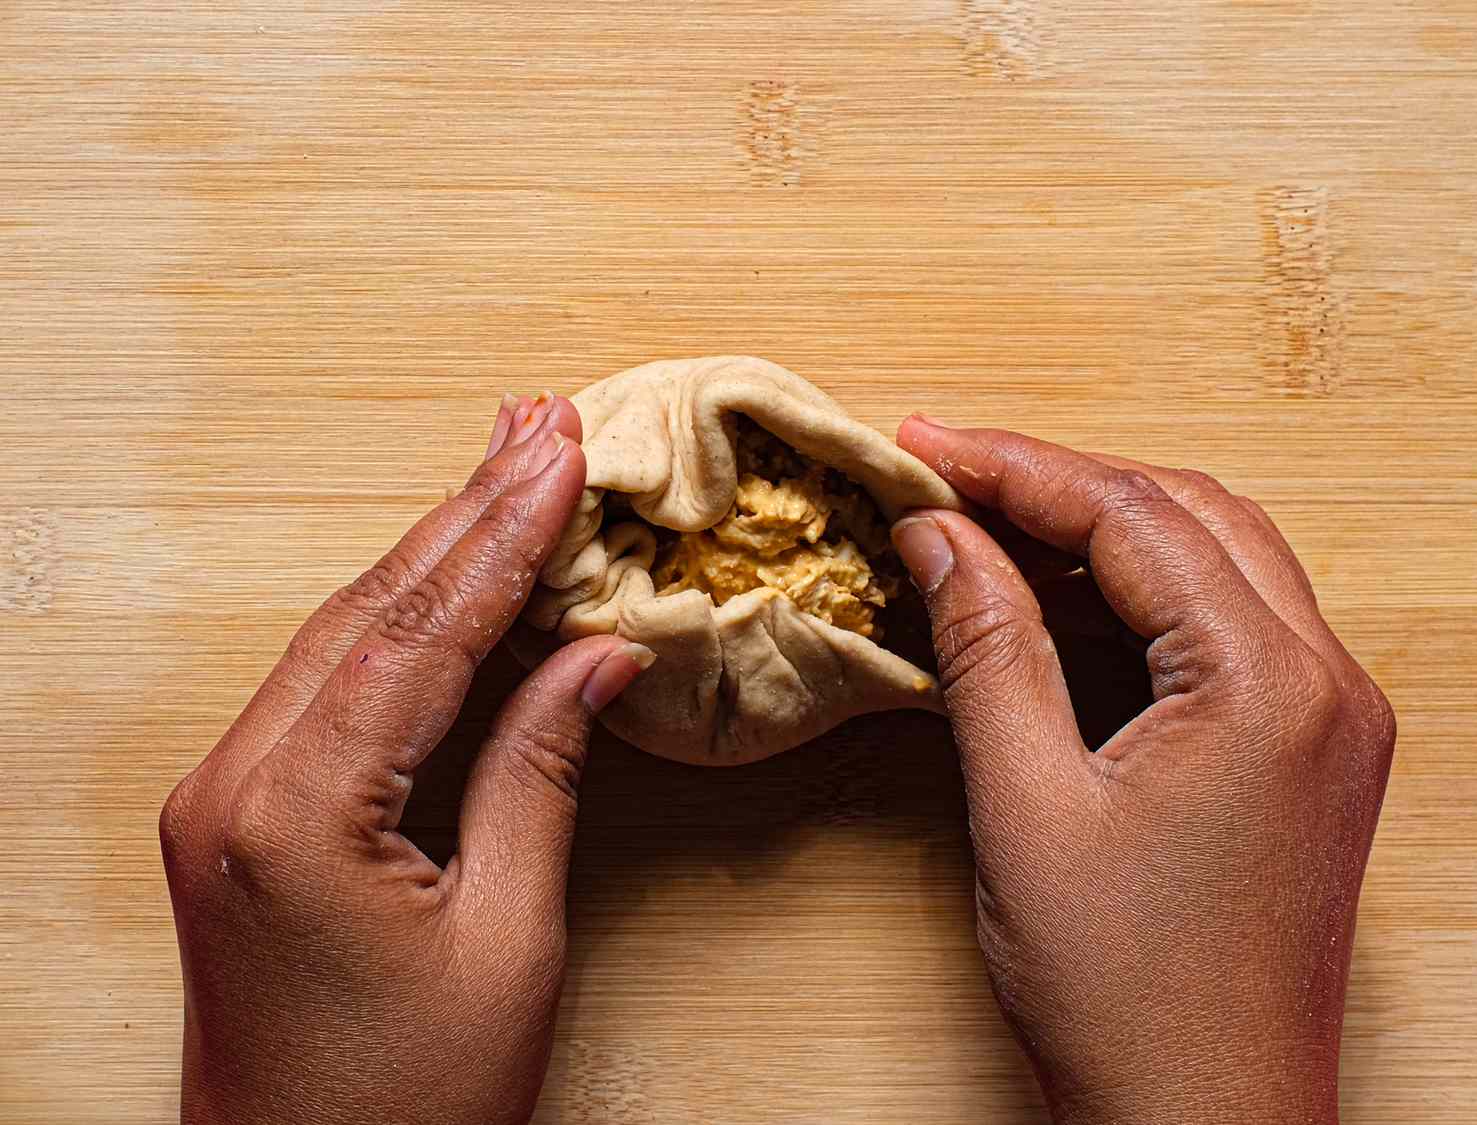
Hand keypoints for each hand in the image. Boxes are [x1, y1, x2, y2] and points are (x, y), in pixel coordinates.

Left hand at [159, 394, 655, 1124]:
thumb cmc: (408, 1102)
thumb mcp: (508, 937)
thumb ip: (542, 770)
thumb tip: (598, 651)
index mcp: (296, 818)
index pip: (419, 636)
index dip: (504, 537)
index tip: (563, 457)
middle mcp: (234, 787)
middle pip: (369, 611)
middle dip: (465, 512)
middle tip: (539, 426)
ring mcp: (221, 796)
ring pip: (341, 634)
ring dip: (431, 551)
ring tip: (506, 470)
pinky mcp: (235, 814)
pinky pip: (324, 683)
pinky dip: (398, 619)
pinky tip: (447, 574)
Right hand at [891, 417, 1394, 1124]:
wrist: (1203, 1124)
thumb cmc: (1125, 992)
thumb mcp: (1026, 804)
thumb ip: (988, 646)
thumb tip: (939, 533)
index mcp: (1269, 688)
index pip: (1132, 516)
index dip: (1013, 466)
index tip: (922, 443)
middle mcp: (1326, 684)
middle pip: (1187, 514)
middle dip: (1060, 481)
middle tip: (946, 474)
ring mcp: (1329, 719)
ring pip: (1214, 559)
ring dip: (1102, 531)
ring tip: (986, 526)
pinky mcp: (1307, 753)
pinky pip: (1226, 627)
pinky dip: (1138, 596)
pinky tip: (1055, 600)